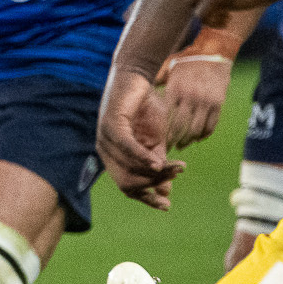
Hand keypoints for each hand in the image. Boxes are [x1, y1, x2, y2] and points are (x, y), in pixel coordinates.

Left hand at [96, 66, 182, 210]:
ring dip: (155, 172)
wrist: (138, 78)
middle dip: (153, 185)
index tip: (167, 205)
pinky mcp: (110, 125)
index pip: (127, 187)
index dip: (146, 198)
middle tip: (175, 177)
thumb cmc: (147, 108)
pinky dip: (143, 158)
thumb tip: (164, 189)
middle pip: (127, 183)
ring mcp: (105, 140)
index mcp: (115, 158)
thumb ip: (158, 162)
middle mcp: (106, 153)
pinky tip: (159, 163)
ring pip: (129, 168)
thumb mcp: (157, 139)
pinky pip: (127, 148)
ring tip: (177, 168)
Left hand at [157, 54, 228, 149]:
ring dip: (188, 141)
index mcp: (175, 89)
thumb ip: (158, 84)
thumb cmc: (185, 60)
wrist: (213, 50)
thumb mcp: (167, 70)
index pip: (165, 118)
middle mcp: (190, 97)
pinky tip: (197, 139)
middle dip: (173, 141)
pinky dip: (203, 135)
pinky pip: (211, 125)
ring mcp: (206, 101)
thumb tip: (141, 95)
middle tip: (167, 149)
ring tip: (181, 146)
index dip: (160, 132)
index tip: (155, 140)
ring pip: (196, 129)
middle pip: (180, 127)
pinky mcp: (218, 103)